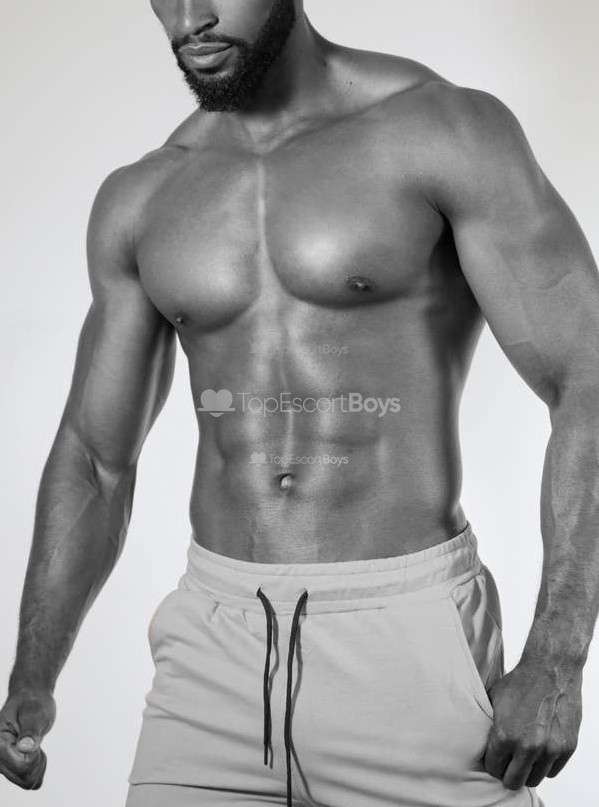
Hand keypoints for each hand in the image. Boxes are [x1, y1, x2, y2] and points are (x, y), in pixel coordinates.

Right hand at [0, 688, 55, 789]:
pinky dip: (38, 768)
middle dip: (37, 760)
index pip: (22, 766)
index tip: (31, 736)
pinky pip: (31, 782)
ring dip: (38, 763)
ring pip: (29, 782)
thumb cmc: (32, 703)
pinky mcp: (12, 770)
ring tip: (33, 742)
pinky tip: (34, 751)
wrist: (30, 699)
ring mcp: (3, 767)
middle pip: (26, 778)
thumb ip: (31, 731)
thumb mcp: (35, 713)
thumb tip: (25, 747)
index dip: (34, 753)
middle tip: (34, 738)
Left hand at [484, 659, 581, 789]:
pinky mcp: (567, 747)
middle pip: (513, 781)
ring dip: (527, 770)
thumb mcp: (493, 701)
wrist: (550, 669)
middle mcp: (528, 746)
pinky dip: (545, 764)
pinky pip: (552, 770)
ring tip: (523, 757)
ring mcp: (550, 748)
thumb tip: (478, 743)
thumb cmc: (520, 682)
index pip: (494, 768)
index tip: (494, 759)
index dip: (492, 764)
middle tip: (507, 764)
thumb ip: (487, 726)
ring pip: (534, 779)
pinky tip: (538, 750)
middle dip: (507, 774)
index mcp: (506, 735)